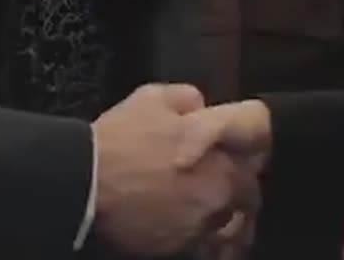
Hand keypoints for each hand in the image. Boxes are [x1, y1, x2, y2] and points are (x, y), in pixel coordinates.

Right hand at [90, 85, 259, 255]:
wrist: (86, 185)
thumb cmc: (116, 141)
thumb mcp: (149, 99)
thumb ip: (185, 98)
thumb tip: (198, 106)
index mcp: (220, 143)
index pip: (256, 127)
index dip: (248, 129)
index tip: (239, 137)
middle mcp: (224, 183)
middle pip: (249, 185)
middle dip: (234, 181)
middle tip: (211, 181)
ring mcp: (208, 219)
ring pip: (234, 221)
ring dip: (222, 214)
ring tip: (198, 212)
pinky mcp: (189, 246)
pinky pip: (211, 246)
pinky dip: (204, 239)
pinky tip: (184, 230)